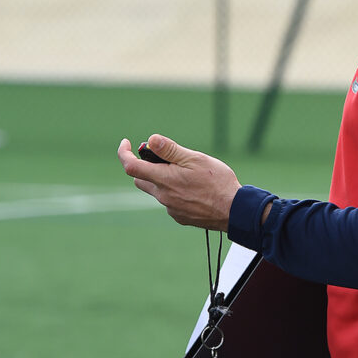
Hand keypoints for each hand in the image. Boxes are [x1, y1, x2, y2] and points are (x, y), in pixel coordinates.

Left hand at [117, 134, 239, 231]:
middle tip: (165, 157)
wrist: (234, 210)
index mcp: (164, 179)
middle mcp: (163, 196)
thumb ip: (171, 150)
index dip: (124, 153)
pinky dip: (174, 192)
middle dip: (145, 166)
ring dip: (163, 180)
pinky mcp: (180, 217)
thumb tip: (151, 140)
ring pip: (157, 191)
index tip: (127, 143)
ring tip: (188, 174)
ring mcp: (171, 208)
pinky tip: (194, 189)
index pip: (131, 166)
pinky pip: (170, 202)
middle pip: (141, 179)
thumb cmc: (217, 182)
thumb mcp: (195, 159)